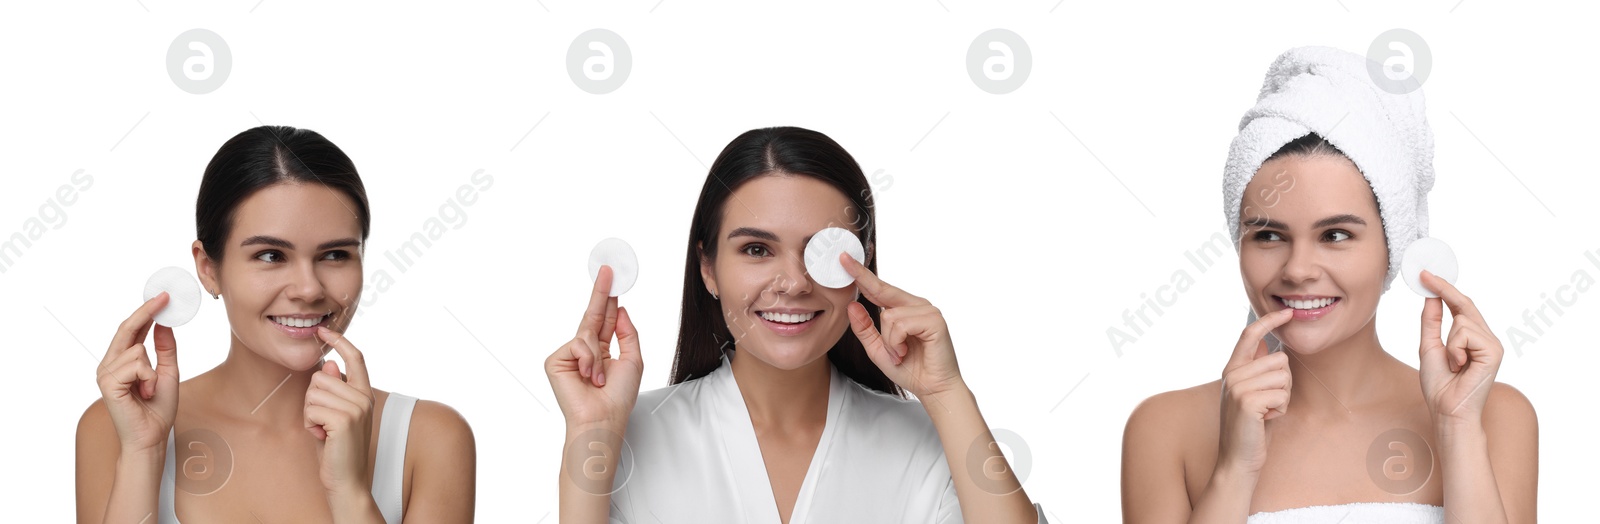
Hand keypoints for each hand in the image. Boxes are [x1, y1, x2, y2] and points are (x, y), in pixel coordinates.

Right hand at [96, 292, 180, 456]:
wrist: (151, 437)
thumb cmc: (158, 408)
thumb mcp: (168, 372)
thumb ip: (165, 349)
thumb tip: (164, 324)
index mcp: (121, 361)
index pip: (131, 331)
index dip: (146, 312)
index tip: (162, 297)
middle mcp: (109, 364)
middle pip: (126, 330)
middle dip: (146, 312)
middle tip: (165, 298)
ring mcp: (105, 373)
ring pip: (136, 350)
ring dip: (153, 370)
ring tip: (150, 389)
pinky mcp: (107, 383)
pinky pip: (136, 365)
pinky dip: (149, 378)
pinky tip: (145, 393)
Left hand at [305, 326, 375, 496]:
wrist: (347, 480)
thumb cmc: (336, 448)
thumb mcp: (334, 414)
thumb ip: (334, 390)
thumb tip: (328, 364)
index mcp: (365, 393)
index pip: (356, 357)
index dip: (340, 341)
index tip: (323, 331)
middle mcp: (364, 397)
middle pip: (321, 377)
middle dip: (311, 399)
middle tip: (321, 422)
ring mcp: (357, 408)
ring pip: (313, 393)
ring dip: (309, 413)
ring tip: (322, 430)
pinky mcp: (344, 420)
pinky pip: (311, 409)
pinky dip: (309, 424)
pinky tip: (321, 437)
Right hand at [545, 265, 643, 429]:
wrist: (602, 418)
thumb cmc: (618, 397)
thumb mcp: (633, 360)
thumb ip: (627, 333)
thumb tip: (621, 309)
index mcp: (602, 350)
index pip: (606, 319)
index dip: (609, 298)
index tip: (613, 278)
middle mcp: (585, 351)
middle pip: (592, 314)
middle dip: (600, 292)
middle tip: (607, 270)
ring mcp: (569, 355)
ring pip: (586, 333)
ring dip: (598, 355)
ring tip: (599, 378)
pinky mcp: (555, 361)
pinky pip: (577, 344)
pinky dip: (587, 359)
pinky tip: (588, 377)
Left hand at [840, 253, 963, 399]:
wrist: (933, 389)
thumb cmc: (910, 369)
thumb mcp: (878, 350)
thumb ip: (865, 329)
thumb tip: (851, 305)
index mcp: (904, 309)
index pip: (879, 288)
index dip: (861, 274)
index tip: (845, 258)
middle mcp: (917, 305)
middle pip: (882, 291)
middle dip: (863, 281)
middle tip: (844, 260)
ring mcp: (928, 311)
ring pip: (889, 315)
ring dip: (889, 341)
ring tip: (899, 354)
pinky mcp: (935, 320)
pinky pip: (901, 324)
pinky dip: (897, 342)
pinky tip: (905, 352)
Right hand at [1216, 307, 1293, 475]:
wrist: (1237, 458)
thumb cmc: (1250, 427)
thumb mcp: (1251, 393)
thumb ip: (1256, 370)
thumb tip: (1268, 344)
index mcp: (1232, 369)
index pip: (1249, 334)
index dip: (1269, 320)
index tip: (1287, 312)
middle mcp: (1232, 374)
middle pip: (1280, 360)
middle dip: (1285, 383)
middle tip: (1270, 402)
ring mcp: (1237, 386)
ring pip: (1284, 377)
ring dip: (1284, 397)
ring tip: (1267, 411)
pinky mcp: (1248, 401)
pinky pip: (1282, 394)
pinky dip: (1281, 409)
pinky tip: (1267, 419)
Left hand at [1418, 270, 1501, 427]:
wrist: (1447, 410)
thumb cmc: (1439, 384)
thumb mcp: (1429, 347)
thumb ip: (1432, 322)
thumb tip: (1431, 297)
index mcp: (1472, 338)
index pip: (1459, 307)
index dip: (1444, 289)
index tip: (1427, 275)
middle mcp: (1486, 338)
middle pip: (1465, 305)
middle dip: (1444, 289)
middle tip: (1425, 274)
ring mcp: (1493, 344)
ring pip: (1462, 321)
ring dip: (1448, 342)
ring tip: (1453, 364)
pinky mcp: (1494, 352)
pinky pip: (1465, 333)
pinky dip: (1454, 349)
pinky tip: (1460, 366)